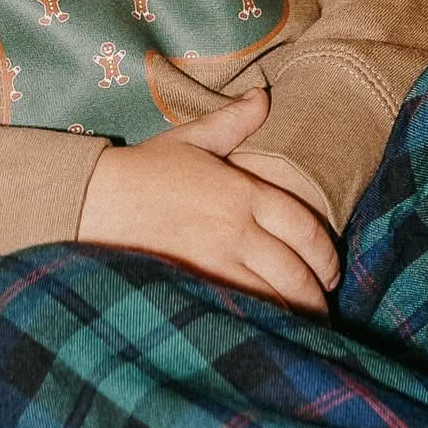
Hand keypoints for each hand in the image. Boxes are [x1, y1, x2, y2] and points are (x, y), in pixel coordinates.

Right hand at [77, 91, 339, 315]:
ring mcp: (215, 263)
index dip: (326, 255)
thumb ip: (234, 122)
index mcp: (244, 193)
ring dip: (295, 314)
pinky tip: (269, 331)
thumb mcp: (192, 139)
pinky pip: (240, 311)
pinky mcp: (194, 286)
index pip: (304, 228)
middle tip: (324, 305)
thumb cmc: (145, 169)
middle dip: (317, 293)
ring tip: (306, 325)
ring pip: (272, 297)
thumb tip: (263, 97)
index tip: (331, 271)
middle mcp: (237, 230)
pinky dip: (260, 322)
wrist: (96, 199)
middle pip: (295, 271)